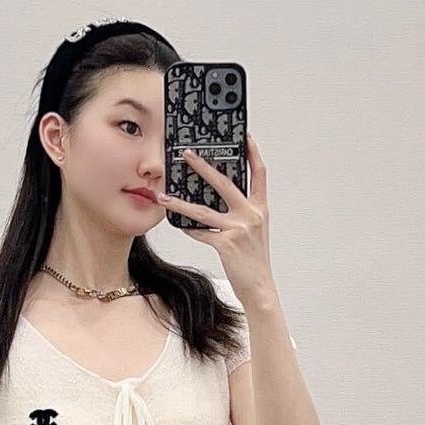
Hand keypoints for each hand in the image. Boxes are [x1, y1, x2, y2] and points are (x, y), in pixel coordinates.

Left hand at [155, 132, 272, 306]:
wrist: (260, 287)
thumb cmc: (255, 260)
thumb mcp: (254, 231)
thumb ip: (241, 212)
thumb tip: (218, 198)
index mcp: (260, 208)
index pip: (259, 174)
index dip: (252, 154)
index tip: (243, 138)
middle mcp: (251, 214)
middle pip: (224, 183)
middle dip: (203, 166)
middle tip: (187, 154)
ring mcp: (238, 228)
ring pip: (203, 210)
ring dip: (180, 203)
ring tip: (164, 196)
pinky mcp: (226, 244)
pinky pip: (201, 232)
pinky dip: (188, 229)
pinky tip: (177, 225)